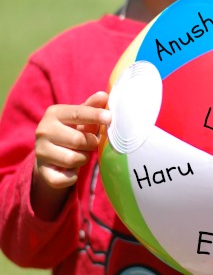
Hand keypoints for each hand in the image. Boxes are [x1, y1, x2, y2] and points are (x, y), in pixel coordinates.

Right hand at [32, 91, 110, 218]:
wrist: (50, 155)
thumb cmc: (71, 131)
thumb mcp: (80, 118)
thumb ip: (91, 107)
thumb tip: (104, 95)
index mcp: (54, 113)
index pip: (77, 113)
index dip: (94, 115)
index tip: (109, 117)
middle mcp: (43, 130)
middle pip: (78, 140)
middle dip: (90, 144)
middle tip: (90, 143)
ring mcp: (40, 152)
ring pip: (73, 159)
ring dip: (83, 159)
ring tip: (80, 154)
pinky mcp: (42, 171)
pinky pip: (64, 179)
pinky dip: (73, 177)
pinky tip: (71, 170)